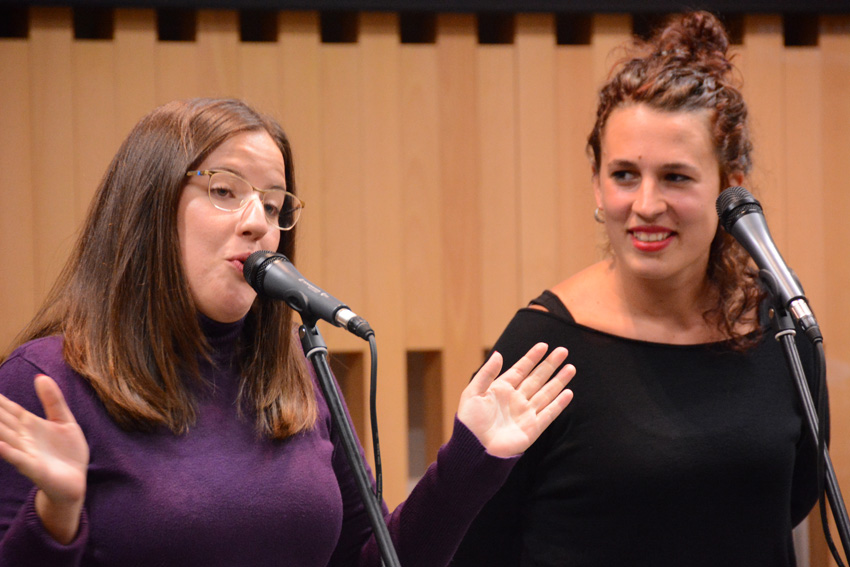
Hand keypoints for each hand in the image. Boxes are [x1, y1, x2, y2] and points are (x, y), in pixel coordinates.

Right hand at [0, 374, 88, 542]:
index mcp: (30, 425)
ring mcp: (26, 452)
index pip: (8, 408)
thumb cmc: (68, 452)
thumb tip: (40, 377)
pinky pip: (18, 458)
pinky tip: (0, 445)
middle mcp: (23, 438)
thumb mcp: (64, 421)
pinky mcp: (34, 468)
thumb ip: (53, 400)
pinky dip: (8, 452)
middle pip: (1, 421)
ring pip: (4, 438)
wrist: (77, 480)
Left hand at [458, 343, 574, 457]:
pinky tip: (568, 393)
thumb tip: (498, 354)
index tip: (544, 345)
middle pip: (537, 378)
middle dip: (550, 365)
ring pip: (546, 393)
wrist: (473, 449)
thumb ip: (486, 374)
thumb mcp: (473, 393)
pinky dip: (559, 404)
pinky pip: (549, 414)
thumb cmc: (469, 422)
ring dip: (559, 381)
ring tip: (571, 368)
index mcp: (501, 389)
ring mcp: (525, 413)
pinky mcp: (532, 429)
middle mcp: (516, 399)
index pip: (520, 369)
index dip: (532, 357)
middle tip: (563, 350)